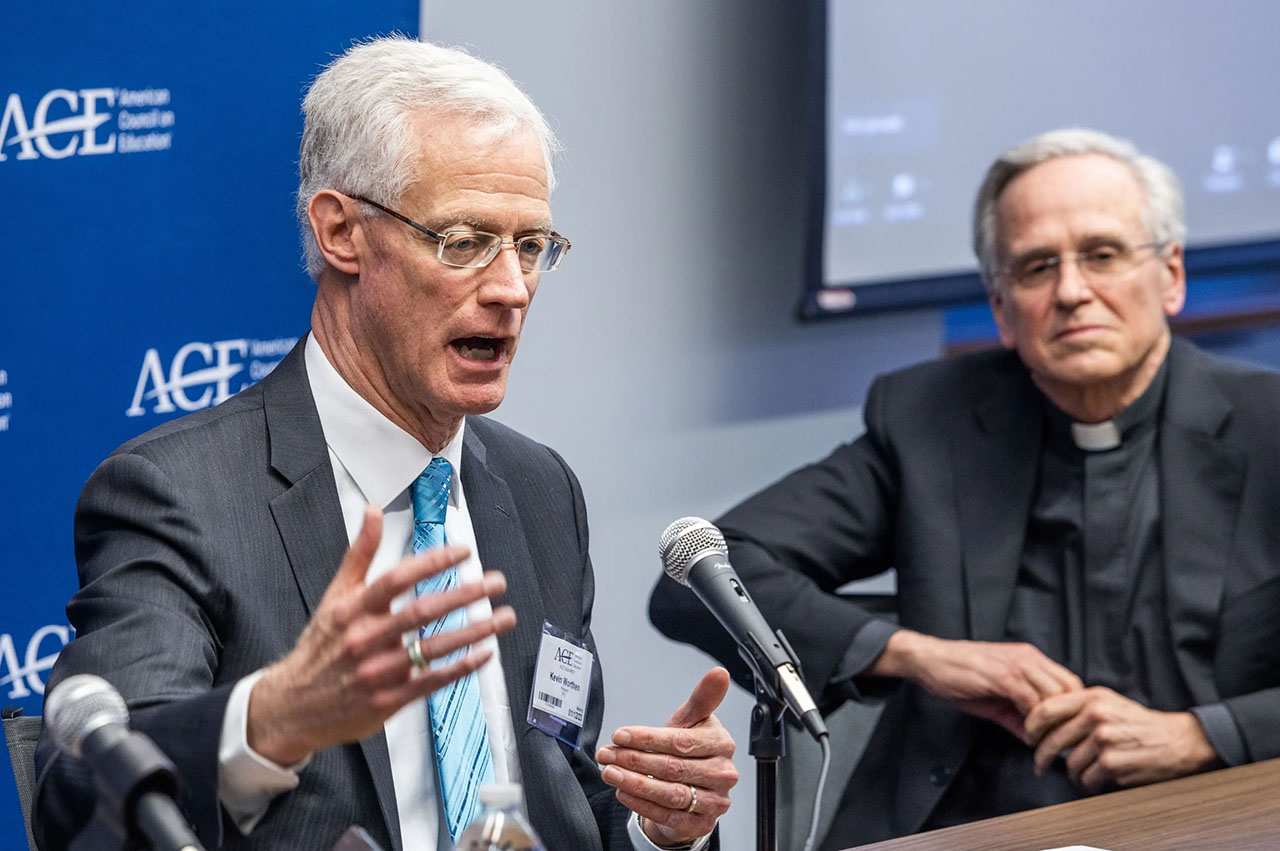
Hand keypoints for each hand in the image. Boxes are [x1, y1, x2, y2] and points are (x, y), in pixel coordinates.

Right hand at [247, 505, 516, 764]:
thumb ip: (360, 553)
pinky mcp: (389, 700)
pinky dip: (462, 666)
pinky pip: (432, 680)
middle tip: (495, 582)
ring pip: (434, 647)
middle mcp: (365, 638)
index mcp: (352, 609)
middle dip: (464, 594)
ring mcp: (378, 671)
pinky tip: (485, 652)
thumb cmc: (321, 646)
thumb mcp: (334, 595)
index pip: (397, 578)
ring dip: (474, 630)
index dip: (432, 562)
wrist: (294, 705)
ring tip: (504, 616)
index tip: (464, 551)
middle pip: (422, 612)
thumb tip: (374, 512)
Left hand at [596, 667, 737, 847]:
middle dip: (634, 760)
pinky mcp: (701, 824)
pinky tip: (624, 793)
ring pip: (669, 793)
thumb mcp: (692, 722)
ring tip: (610, 772)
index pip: (680, 741)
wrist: (696, 787)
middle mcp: (723, 773)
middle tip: (607, 754)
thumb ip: (702, 699)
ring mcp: (715, 801)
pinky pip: (668, 815)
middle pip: (672, 767)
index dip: (647, 739)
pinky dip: (642, 805)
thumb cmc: (690, 750)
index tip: (620, 735)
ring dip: (634, 783)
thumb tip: (719, 673)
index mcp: (722, 743)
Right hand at [870, 630, 1082, 742]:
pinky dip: (1033, 723)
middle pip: (1070, 689)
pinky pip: (1032, 703)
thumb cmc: (958, 675)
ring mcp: (1017, 666)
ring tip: (1043, 742)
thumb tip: (1036, 741)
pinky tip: (1027, 735)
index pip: (1070, 682)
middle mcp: (1029, 658)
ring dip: (1052, 724)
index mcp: (1029, 659)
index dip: (1071, 709)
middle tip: (1058, 742)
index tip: (1064, 732)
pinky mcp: (1003, 677)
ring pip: (1055, 696)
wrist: (929, 660)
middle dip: (1067, 718)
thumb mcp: (995, 697)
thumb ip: (1018, 716)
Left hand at [1025, 686, 1218, 792]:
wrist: (1179, 741)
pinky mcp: (1113, 763)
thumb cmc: (1139, 723)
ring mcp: (1104, 739)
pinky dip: (1088, 784)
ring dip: (1073, 774)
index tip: (1029, 737)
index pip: (1046, 709)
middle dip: (1041, 757)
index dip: (1031, 726)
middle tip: (1039, 766)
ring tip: (1081, 775)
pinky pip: (1087, 779)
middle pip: (1052, 740)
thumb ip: (1079, 707)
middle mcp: (1096, 715)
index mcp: (1092, 697)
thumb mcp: (1109, 702)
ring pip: (1070, 764)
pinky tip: (1095, 782)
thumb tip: (1043, 719)